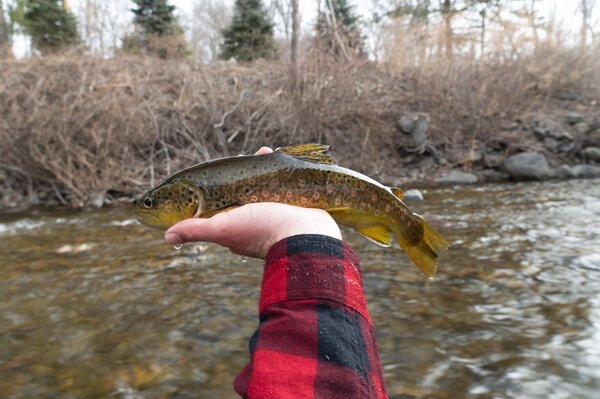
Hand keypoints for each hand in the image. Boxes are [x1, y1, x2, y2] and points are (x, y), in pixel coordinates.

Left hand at [164, 147, 341, 257]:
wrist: (307, 233)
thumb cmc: (263, 230)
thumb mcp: (224, 227)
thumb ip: (196, 229)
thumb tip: (167, 236)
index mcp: (236, 226)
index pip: (220, 204)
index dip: (216, 189)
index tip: (217, 173)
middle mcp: (254, 219)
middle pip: (242, 192)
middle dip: (240, 174)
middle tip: (242, 159)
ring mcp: (275, 211)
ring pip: (262, 185)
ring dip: (260, 168)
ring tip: (262, 153)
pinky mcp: (293, 204)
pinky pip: (281, 182)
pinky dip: (277, 169)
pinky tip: (276, 156)